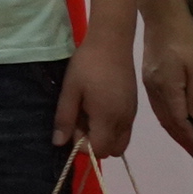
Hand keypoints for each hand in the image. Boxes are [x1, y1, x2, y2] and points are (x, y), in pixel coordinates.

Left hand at [54, 38, 137, 158]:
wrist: (111, 43)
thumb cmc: (87, 65)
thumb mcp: (70, 91)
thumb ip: (65, 118)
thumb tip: (59, 143)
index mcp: (108, 118)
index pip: (98, 150)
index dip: (82, 146)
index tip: (72, 127)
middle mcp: (124, 121)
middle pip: (112, 150)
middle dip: (94, 144)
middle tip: (80, 121)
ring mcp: (131, 114)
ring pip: (120, 141)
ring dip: (103, 136)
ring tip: (88, 114)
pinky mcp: (133, 107)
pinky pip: (124, 129)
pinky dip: (111, 128)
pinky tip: (98, 107)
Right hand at [141, 4, 192, 154]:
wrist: (162, 16)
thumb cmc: (185, 37)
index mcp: (167, 87)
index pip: (178, 120)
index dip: (190, 138)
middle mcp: (154, 90)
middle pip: (167, 122)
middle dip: (182, 140)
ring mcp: (150, 84)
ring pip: (161, 116)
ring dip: (175, 132)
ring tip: (189, 144)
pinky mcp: (149, 78)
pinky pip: (159, 107)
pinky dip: (169, 120)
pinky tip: (177, 123)